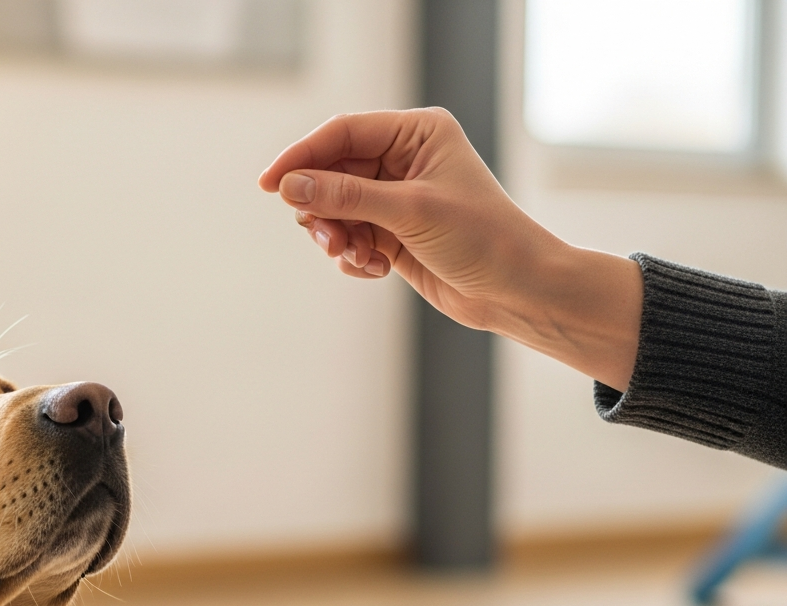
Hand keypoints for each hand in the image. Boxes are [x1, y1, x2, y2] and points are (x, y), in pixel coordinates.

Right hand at [258, 108, 642, 391]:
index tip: (270, 185)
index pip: (342, 134)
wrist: (517, 291)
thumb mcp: (410, 212)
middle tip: (325, 237)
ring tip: (356, 256)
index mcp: (417, 133)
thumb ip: (346, 197)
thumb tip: (291, 186)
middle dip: (323, 209)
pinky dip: (352, 256)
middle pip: (332, 174)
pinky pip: (349, 238)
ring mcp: (397, 198)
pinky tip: (375, 269)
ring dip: (336, 237)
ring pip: (335, 210)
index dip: (302, 157)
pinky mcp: (393, 234)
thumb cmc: (482, 239)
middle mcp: (404, 160)